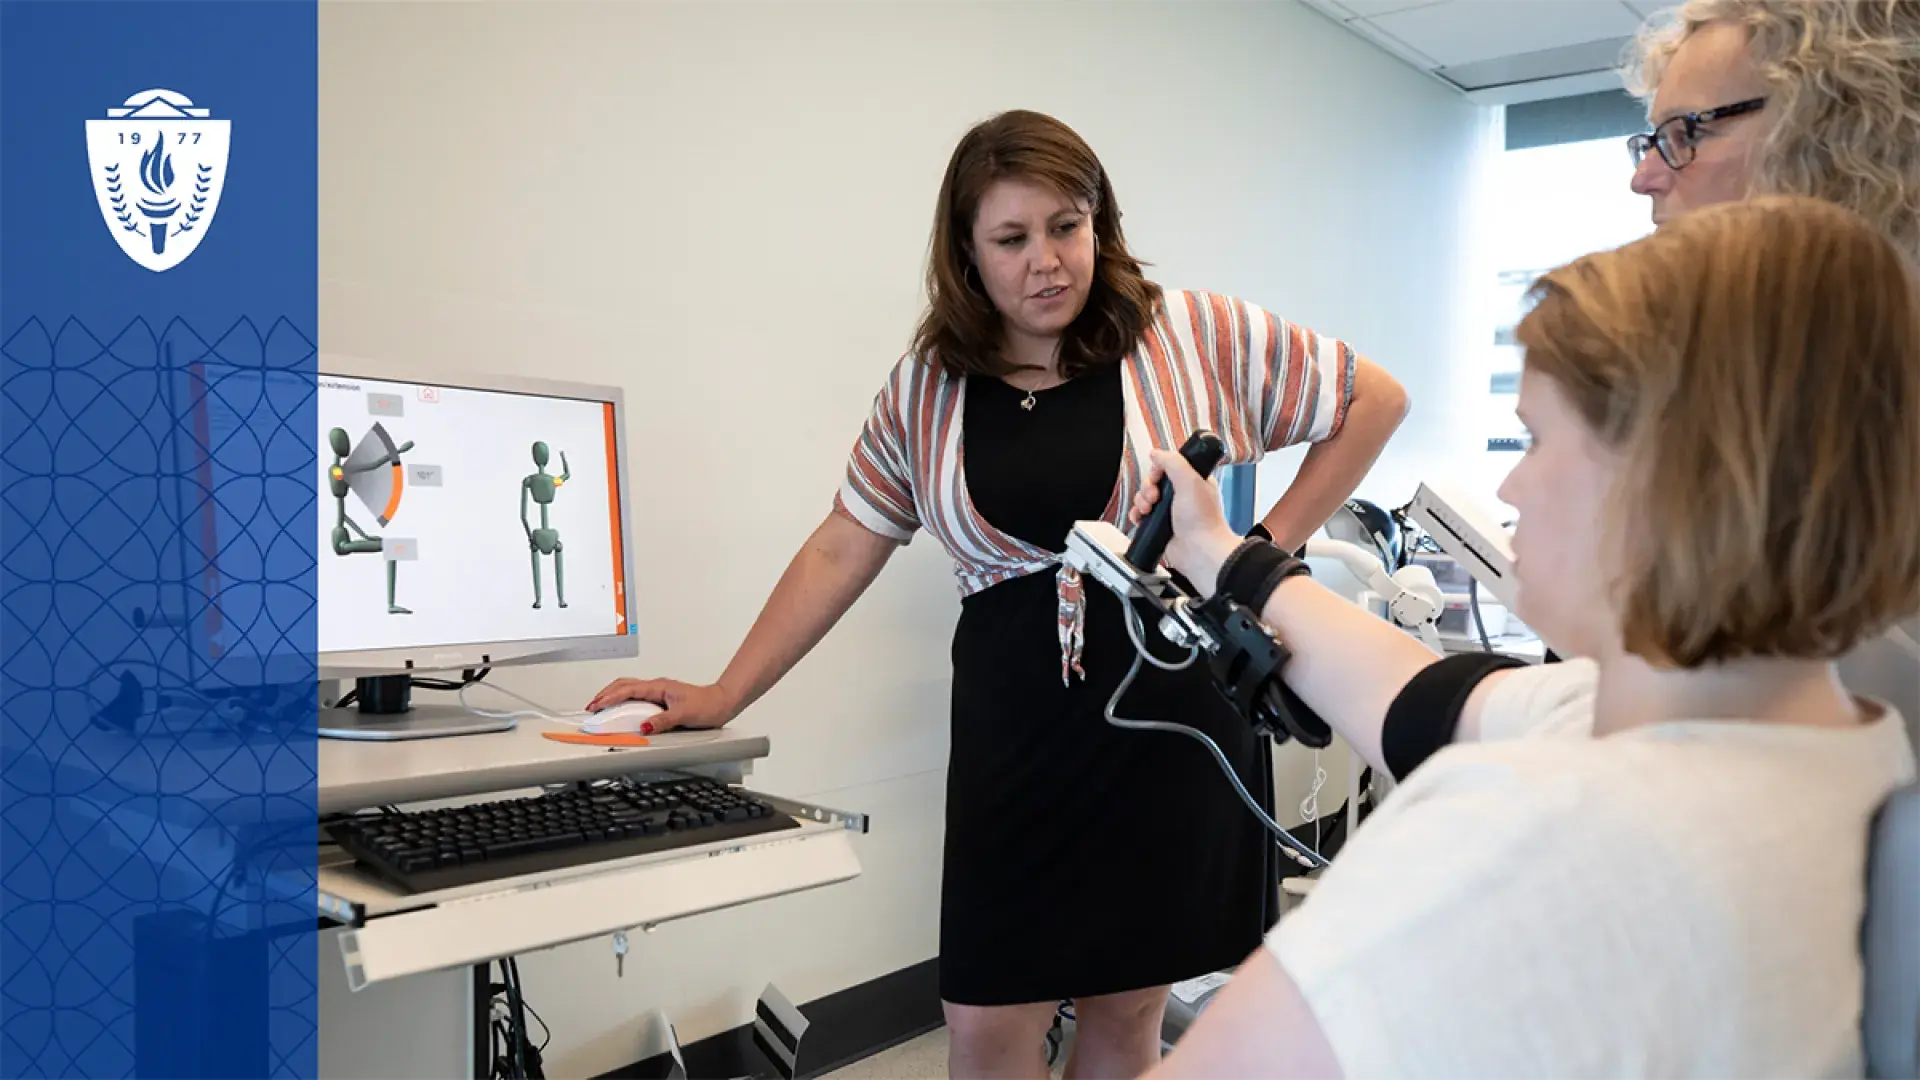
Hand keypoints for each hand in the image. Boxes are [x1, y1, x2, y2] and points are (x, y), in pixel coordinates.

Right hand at [583, 677, 737, 733]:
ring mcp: (658, 693)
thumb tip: (644, 726)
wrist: (722, 702)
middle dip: (605, 694)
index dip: (609, 697)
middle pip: (623, 685)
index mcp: (659, 687)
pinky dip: (624, 702)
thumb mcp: (684, 714)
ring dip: (613, 697)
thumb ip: (663, 721)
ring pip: (629, 690)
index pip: (627, 690)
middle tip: (591, 706)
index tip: (596, 705)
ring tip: (600, 707)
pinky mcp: (661, 700)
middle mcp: (656, 687)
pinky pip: (636, 697)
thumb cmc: (708, 704)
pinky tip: (621, 710)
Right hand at [1129, 449, 1241, 592]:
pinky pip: (1142, 515)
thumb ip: (1173, 462)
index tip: (1159, 478)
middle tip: (1155, 496)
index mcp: (1194, 480)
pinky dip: (1138, 515)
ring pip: (1146, 497)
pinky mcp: (1161, 525)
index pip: (1169, 465)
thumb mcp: (1190, 481)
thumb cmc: (1203, 521)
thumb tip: (1157, 453)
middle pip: (1154, 480)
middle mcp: (1183, 495)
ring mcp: (1171, 511)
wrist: (1199, 552)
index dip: (1159, 469)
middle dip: (1148, 487)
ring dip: (1142, 501)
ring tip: (1149, 509)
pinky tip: (1142, 517)